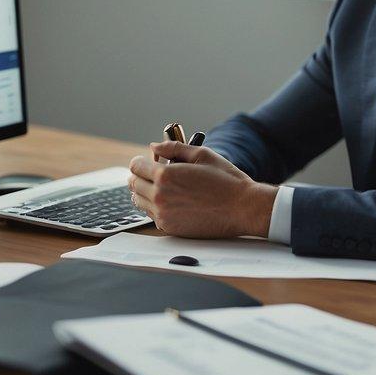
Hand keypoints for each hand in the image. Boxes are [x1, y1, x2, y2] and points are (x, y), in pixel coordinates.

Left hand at [127, 141, 275, 237]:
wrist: (242, 209)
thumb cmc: (225, 180)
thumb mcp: (201, 155)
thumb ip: (173, 148)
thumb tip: (154, 146)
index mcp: (165, 175)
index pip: (135, 166)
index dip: (142, 161)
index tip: (150, 161)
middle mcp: (160, 196)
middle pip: (133, 184)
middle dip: (141, 176)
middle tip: (157, 173)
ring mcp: (163, 215)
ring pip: (139, 201)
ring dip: (146, 192)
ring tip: (166, 188)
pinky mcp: (170, 228)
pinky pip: (152, 215)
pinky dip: (157, 207)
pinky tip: (174, 202)